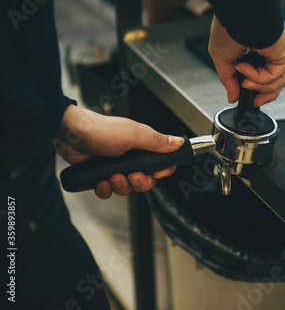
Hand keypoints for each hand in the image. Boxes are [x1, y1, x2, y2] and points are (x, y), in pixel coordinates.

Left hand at [57, 105, 183, 198]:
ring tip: (113, 177)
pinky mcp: (101, 175)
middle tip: (132, 176)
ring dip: (121, 186)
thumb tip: (178, 143)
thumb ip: (157, 142)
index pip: (161, 164)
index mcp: (143, 145)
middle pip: (146, 180)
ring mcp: (116, 166)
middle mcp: (131, 157)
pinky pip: (109, 191)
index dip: (161, 172)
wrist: (69, 135)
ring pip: (127, 188)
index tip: (156, 173)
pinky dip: (105, 190)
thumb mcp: (134, 135)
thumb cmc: (100, 130)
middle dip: (140, 182)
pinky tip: (101, 182)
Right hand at [208, 15, 284, 106]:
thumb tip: (232, 97)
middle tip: (255, 100)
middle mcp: (273, 47)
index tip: (250, 98)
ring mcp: (281, 49)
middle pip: (277, 80)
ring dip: (258, 86)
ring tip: (244, 81)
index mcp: (259, 45)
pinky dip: (258, 77)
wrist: (237, 16)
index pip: (266, 72)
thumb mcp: (222, 58)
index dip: (259, 88)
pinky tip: (245, 69)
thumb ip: (228, 80)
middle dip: (265, 94)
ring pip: (278, 80)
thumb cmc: (228, 26)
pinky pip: (274, 75)